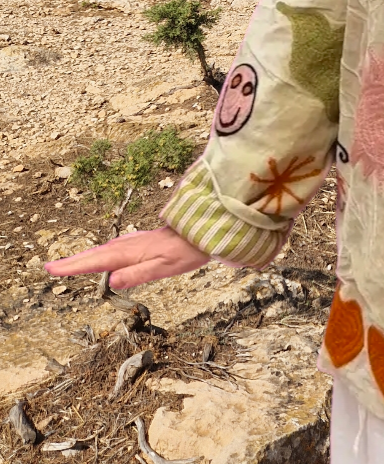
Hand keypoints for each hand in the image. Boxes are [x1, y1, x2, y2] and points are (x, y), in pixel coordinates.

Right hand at [45, 226, 209, 289]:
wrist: (203, 232)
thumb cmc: (186, 251)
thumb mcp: (163, 268)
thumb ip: (137, 274)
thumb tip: (111, 280)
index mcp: (130, 253)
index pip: (96, 261)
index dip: (73, 266)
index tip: (52, 269)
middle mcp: (129, 245)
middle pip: (95, 254)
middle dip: (73, 261)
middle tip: (50, 267)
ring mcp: (135, 242)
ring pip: (104, 251)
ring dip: (84, 257)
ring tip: (68, 265)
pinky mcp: (141, 242)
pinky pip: (114, 249)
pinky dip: (100, 254)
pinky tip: (101, 258)